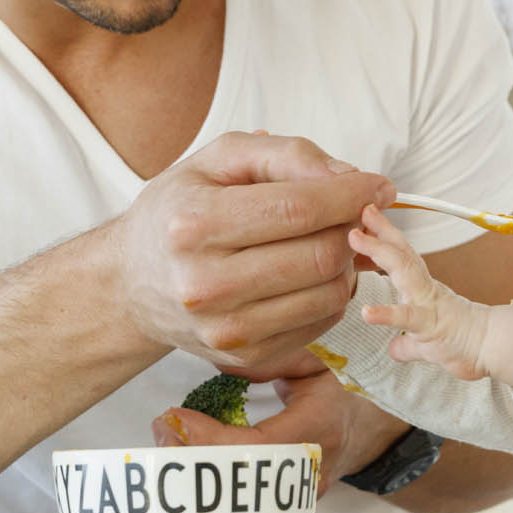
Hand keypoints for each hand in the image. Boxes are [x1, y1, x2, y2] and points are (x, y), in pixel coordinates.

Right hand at [109, 133, 392, 378]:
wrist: (133, 284)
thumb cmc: (180, 211)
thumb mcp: (218, 160)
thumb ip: (287, 154)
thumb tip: (351, 177)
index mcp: (194, 224)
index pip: (298, 209)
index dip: (351, 195)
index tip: (379, 184)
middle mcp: (205, 284)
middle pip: (319, 255)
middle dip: (352, 229)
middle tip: (353, 214)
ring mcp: (226, 329)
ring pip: (329, 294)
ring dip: (346, 263)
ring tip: (329, 241)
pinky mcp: (246, 358)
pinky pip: (322, 323)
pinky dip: (331, 293)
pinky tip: (310, 273)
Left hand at [154, 365, 409, 487]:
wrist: (361, 429)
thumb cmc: (335, 390)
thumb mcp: (314, 363)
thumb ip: (272, 359)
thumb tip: (220, 360)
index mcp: (319, 425)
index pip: (261, 445)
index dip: (214, 439)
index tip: (178, 417)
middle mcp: (311, 467)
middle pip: (244, 479)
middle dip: (195, 458)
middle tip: (162, 432)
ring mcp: (300, 493)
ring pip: (242, 499)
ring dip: (197, 474)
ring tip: (166, 444)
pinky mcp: (287, 505)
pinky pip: (245, 502)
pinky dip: (212, 484)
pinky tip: (185, 462)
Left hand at [349, 205, 512, 383]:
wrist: (491, 350)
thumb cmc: (462, 342)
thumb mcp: (427, 343)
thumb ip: (407, 345)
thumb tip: (395, 349)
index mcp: (422, 290)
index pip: (402, 256)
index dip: (384, 234)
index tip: (367, 215)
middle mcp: (423, 291)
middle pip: (401, 253)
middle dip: (381, 231)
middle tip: (362, 209)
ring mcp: (427, 305)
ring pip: (404, 272)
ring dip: (380, 251)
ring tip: (356, 239)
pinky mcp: (429, 326)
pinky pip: (407, 318)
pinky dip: (386, 315)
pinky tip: (367, 313)